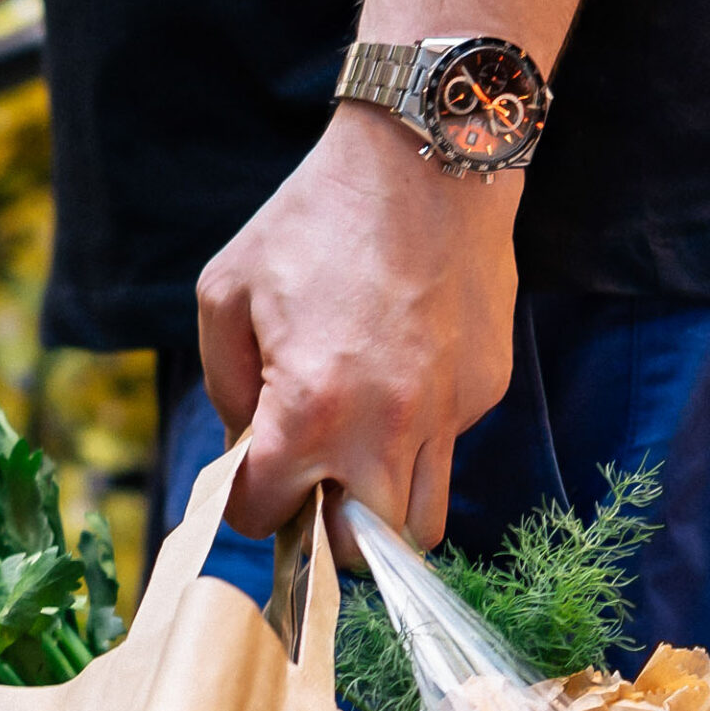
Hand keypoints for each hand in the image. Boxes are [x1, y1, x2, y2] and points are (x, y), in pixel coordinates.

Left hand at [196, 103, 521, 547]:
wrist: (426, 157)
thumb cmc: (314, 220)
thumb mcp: (226, 294)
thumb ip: (224, 389)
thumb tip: (244, 448)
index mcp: (308, 415)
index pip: (265, 517)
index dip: (248, 502)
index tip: (251, 473)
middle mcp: (385, 432)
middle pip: (357, 553)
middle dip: (323, 533)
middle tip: (308, 486)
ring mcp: (446, 417)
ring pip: (420, 525)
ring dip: (381, 513)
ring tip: (356, 463)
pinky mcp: (485, 392)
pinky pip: (448, 451)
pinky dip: (418, 443)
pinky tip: (399, 380)